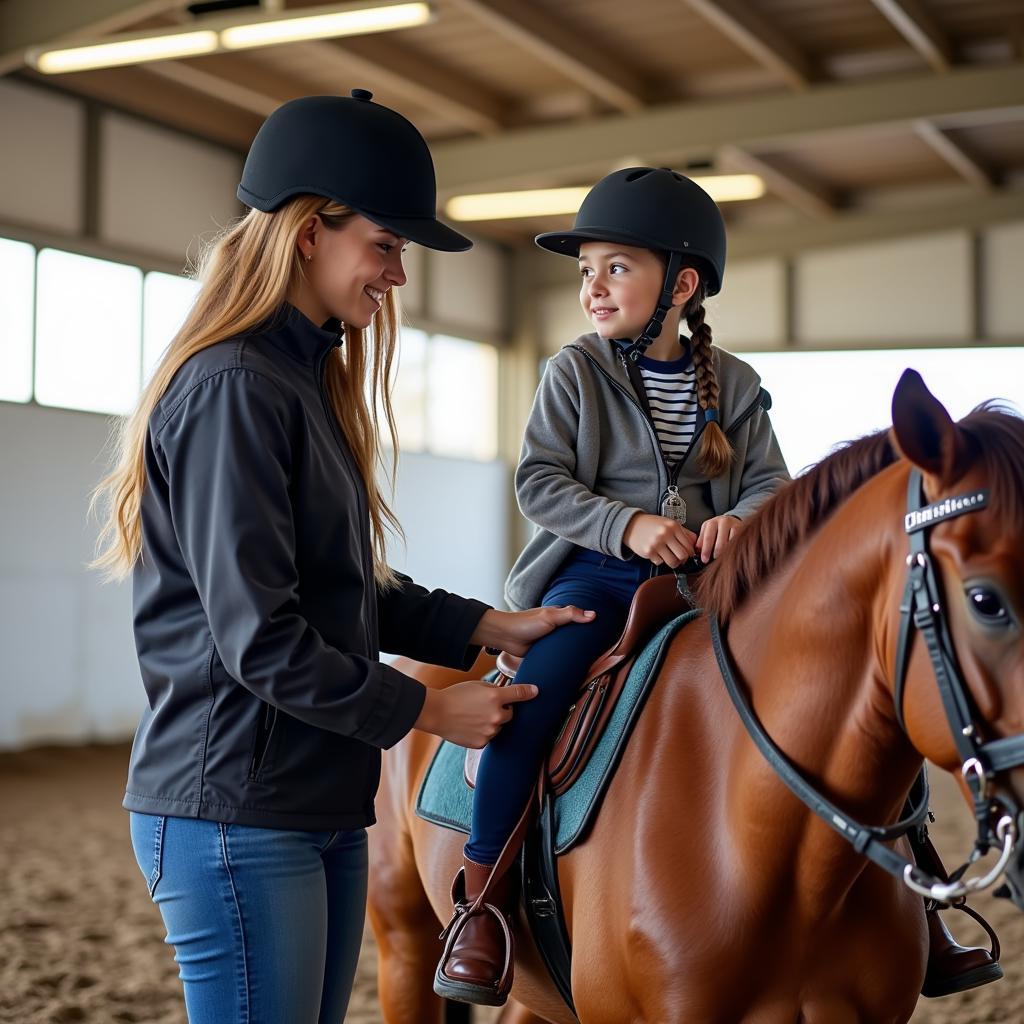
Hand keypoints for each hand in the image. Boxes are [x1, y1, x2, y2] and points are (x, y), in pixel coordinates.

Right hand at [413, 680, 538, 748]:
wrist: (436, 713)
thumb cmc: (454, 696)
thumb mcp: (476, 685)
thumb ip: (494, 691)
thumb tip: (504, 696)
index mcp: (495, 697)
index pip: (519, 694)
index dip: (529, 692)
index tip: (536, 691)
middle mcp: (496, 716)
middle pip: (510, 714)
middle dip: (503, 711)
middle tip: (486, 707)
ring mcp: (490, 731)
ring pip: (499, 727)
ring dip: (493, 723)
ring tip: (473, 717)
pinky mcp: (482, 743)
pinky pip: (489, 737)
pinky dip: (484, 733)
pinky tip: (470, 726)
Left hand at [470, 606, 596, 657]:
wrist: (504, 636)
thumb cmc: (525, 623)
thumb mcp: (550, 616)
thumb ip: (571, 615)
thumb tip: (593, 615)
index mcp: (559, 616)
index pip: (580, 619)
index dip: (591, 624)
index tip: (606, 631)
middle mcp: (556, 628)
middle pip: (575, 635)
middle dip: (585, 642)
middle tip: (602, 652)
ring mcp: (550, 642)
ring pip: (566, 648)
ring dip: (574, 654)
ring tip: (590, 663)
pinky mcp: (543, 653)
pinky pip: (557, 658)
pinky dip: (563, 662)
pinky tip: (571, 669)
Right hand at [623, 513, 696, 567]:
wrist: (632, 525)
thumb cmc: (652, 524)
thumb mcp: (670, 523)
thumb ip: (684, 533)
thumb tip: (696, 544)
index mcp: (673, 526)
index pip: (689, 545)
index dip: (690, 552)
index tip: (688, 554)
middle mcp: (665, 534)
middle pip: (683, 555)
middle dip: (683, 559)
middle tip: (679, 558)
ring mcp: (656, 543)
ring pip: (673, 562)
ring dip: (673, 562)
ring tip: (670, 557)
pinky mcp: (648, 551)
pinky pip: (660, 562)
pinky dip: (660, 560)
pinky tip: (657, 553)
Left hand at [696, 515, 740, 562]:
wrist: (731, 520)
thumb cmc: (716, 529)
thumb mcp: (707, 532)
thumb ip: (702, 541)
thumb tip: (697, 553)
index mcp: (711, 523)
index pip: (708, 538)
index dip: (706, 550)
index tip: (704, 560)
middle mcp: (723, 522)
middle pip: (720, 541)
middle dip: (716, 553)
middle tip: (714, 563)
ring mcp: (734, 524)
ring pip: (731, 542)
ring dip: (727, 552)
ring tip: (723, 560)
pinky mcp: (743, 529)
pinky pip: (739, 541)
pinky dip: (735, 549)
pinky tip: (732, 555)